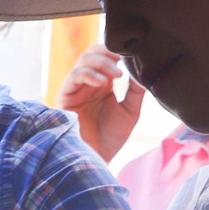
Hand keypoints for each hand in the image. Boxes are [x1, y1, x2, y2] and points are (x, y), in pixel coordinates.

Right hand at [57, 45, 144, 163]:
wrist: (97, 159)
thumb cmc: (111, 137)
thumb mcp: (130, 110)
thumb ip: (136, 89)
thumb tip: (142, 67)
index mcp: (103, 82)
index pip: (106, 55)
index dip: (117, 51)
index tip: (133, 55)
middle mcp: (88, 82)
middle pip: (94, 52)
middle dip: (109, 53)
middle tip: (124, 62)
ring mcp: (76, 87)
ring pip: (85, 60)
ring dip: (102, 63)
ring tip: (118, 75)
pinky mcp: (66, 96)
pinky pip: (75, 76)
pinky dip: (90, 75)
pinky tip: (103, 84)